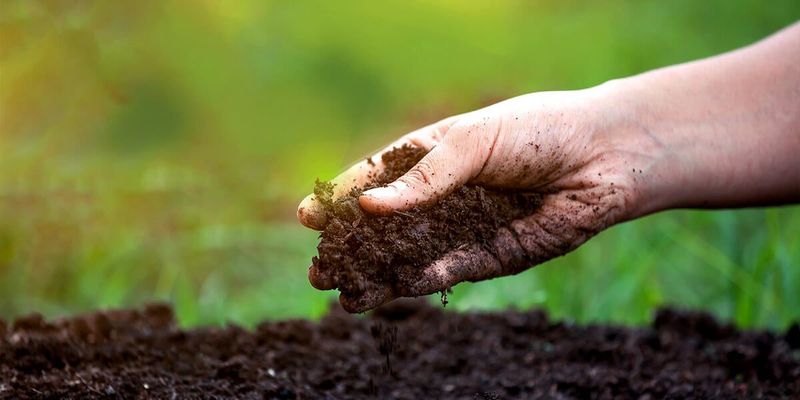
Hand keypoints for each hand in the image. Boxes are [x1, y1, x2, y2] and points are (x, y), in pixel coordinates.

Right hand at [298, 87, 642, 311]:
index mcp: (430, 154)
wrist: (602, 158)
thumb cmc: (536, 132)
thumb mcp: (472, 142)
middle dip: (349, 248)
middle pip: (383, 226)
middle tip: (318, 270)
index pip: (374, 178)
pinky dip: (417, 282)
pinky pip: (446, 272)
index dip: (340, 197)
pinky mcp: (488, 256)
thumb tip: (368, 205)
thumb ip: (424, 178)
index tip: (307, 216)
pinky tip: (390, 291)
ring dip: (375, 276)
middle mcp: (440, 195)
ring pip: (407, 256)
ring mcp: (461, 227)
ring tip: (341, 295)